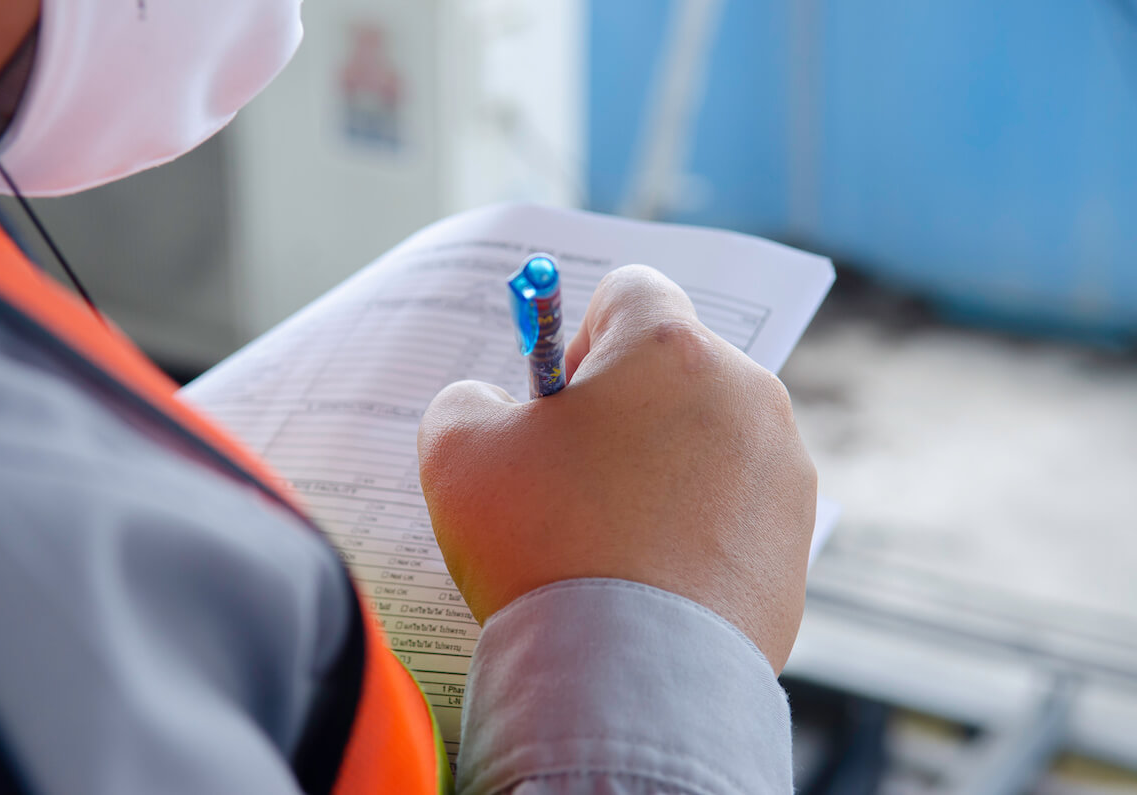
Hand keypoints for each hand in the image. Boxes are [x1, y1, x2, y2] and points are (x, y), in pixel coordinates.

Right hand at [417, 265, 815, 671]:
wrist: (626, 677)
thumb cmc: (543, 545)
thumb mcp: (457, 452)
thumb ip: (466, 399)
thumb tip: (492, 406)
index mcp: (670, 348)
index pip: (630, 290)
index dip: (580, 336)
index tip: (559, 403)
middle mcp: (745, 393)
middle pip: (676, 367)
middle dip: (624, 406)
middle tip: (576, 475)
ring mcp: (782, 468)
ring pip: (709, 436)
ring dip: (662, 464)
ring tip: (612, 536)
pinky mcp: (795, 538)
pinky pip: (736, 505)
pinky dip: (697, 524)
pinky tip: (651, 576)